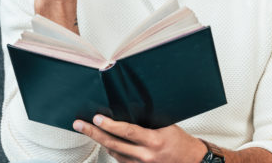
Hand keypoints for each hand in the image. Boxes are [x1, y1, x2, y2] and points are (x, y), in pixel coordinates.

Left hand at [73, 115, 206, 162]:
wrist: (190, 160)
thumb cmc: (180, 142)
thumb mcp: (167, 127)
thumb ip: (148, 123)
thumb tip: (128, 113)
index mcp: (154, 141)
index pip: (127, 131)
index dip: (109, 125)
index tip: (97, 119)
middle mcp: (145, 155)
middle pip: (113, 144)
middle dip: (94, 133)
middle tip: (80, 125)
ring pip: (113, 153)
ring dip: (100, 141)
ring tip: (89, 131)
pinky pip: (120, 160)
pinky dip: (112, 150)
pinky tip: (107, 143)